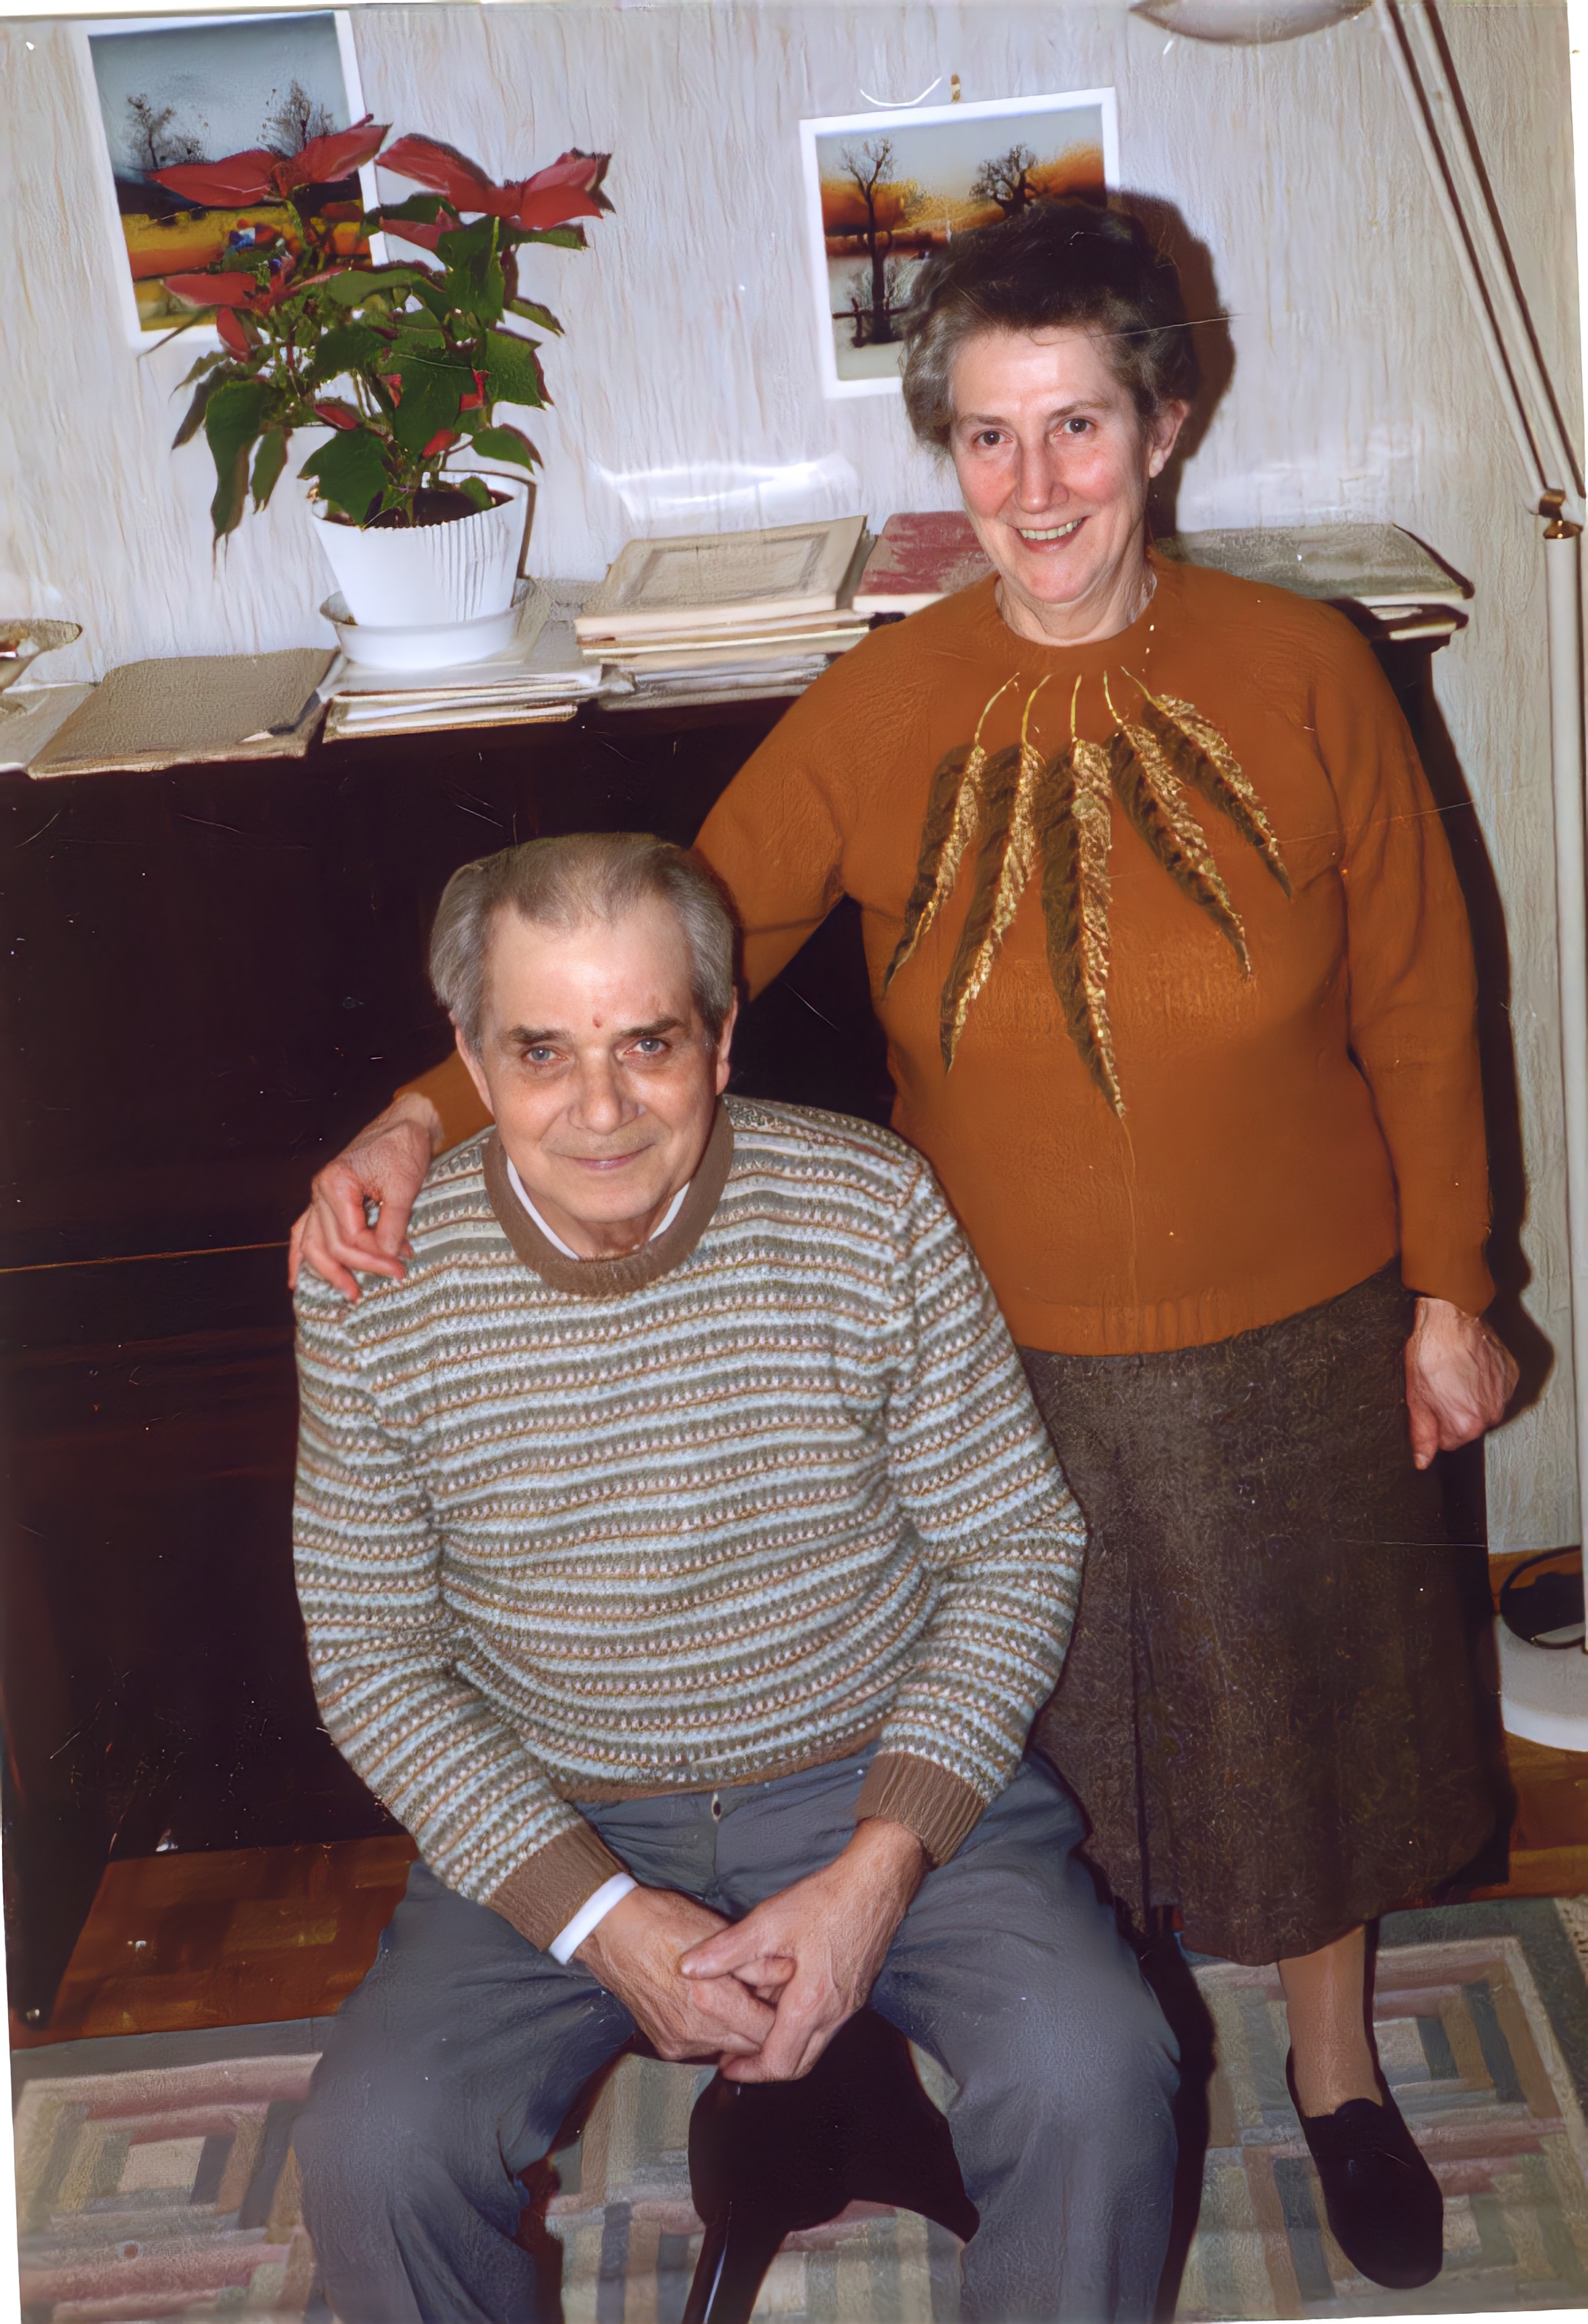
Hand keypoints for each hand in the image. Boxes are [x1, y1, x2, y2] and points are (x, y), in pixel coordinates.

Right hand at [288, 1092, 444, 1299]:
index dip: (375, 1257)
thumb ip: (393, 1225)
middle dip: (360, 1267)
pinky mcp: (325, 1199)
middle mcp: (320, 1190)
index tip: (401, 1267)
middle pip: (331, 1244)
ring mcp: (319, 1195)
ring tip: (350, 1293)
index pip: (350, 1237)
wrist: (405, 1123)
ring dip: (329, 1271)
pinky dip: (300, 1255)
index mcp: (336, 1183)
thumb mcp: (404, 1187)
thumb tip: (387, 1258)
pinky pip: (304, 1230)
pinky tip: (297, 1279)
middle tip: (391, 1279)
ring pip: (312, 1242)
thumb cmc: (404, 1148)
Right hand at [576, 1888, 779, 2063]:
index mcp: (710, 1997)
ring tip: (738, 1999)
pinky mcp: (666, 2046)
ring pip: (729, 2049)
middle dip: (764, 2026)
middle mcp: (694, 2028)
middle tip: (767, 1999)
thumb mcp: (718, 1932)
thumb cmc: (662, 1921)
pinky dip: (714, 2033)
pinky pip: (704, 2049)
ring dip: (740, 2031)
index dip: (783, 2015)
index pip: (766, 2029)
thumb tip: (789, 1975)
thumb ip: (756, 1964)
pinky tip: (711, 2007)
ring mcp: (678, 2041)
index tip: (787, 2000)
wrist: (611, 1932)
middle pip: (751, 2046)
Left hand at [678, 1818, 926, 2082]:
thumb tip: (688, 1968)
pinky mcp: (855, 1991)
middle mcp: (835, 2013)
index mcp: (811, 2004)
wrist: (877, 1882)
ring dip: (783, 2045)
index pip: (779, 2062)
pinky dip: (801, 2026)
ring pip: (814, 2045)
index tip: (726, 2068)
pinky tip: (782, 2002)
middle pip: (799, 2064)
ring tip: (753, 2029)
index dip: (748, 2071)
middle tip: (736, 2059)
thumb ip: (726, 1950)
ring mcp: (849, 2005)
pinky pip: (826, 2024)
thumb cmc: (827, 1901)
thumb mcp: (769, 1922)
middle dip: (764, 2067)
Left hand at [1404, 1295, 1518, 1468]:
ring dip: (1470, 1397)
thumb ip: (1421, 1434)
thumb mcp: (1415, 1397)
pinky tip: (1470, 1366)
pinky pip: (1496, 1389)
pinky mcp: (1511, 1375)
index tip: (1428, 1404)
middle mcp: (1491, 1414)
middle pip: (1467, 1426)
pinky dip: (1484, 1381)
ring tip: (1454, 1374)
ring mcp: (1505, 1394)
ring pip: (1483, 1407)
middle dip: (1453, 1412)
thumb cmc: (1430, 1352)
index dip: (1434, 1424)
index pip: (1448, 1442)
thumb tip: (1422, 1461)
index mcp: (1466, 1424)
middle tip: (1439, 1387)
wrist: (1451, 1316)